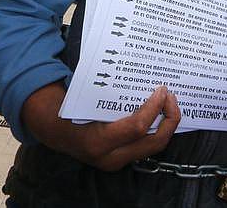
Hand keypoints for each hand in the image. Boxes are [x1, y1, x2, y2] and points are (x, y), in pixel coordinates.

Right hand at [21, 81, 180, 171]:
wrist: (56, 132)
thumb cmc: (70, 109)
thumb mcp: (83, 97)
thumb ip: (106, 87)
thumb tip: (132, 64)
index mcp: (97, 141)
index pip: (137, 128)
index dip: (154, 108)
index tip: (161, 90)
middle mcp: (110, 157)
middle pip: (154, 142)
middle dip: (170, 119)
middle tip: (171, 97)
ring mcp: (118, 161)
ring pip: (155, 146)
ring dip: (167, 124)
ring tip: (170, 103)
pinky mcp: (123, 159)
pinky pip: (148, 145)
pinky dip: (158, 128)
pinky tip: (161, 112)